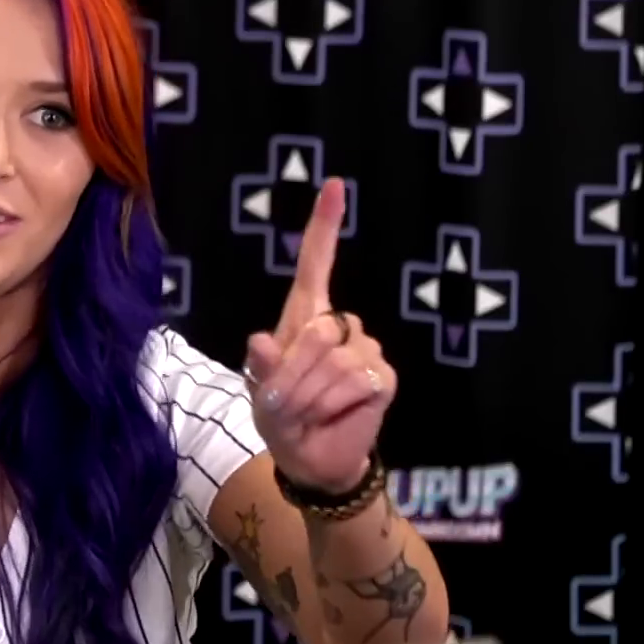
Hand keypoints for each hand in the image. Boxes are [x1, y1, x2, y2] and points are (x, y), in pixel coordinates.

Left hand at [243, 178, 396, 491]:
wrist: (311, 458)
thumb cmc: (282, 417)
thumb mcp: (260, 392)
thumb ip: (262, 367)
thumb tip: (260, 342)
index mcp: (305, 317)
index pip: (316, 264)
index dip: (324, 226)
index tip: (333, 185)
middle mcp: (341, 326)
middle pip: (317, 328)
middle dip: (292, 372)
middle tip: (284, 402)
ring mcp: (366, 349)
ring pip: (334, 359)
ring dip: (309, 393)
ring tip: (307, 411)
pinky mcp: (383, 377)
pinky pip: (355, 381)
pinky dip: (332, 403)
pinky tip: (334, 414)